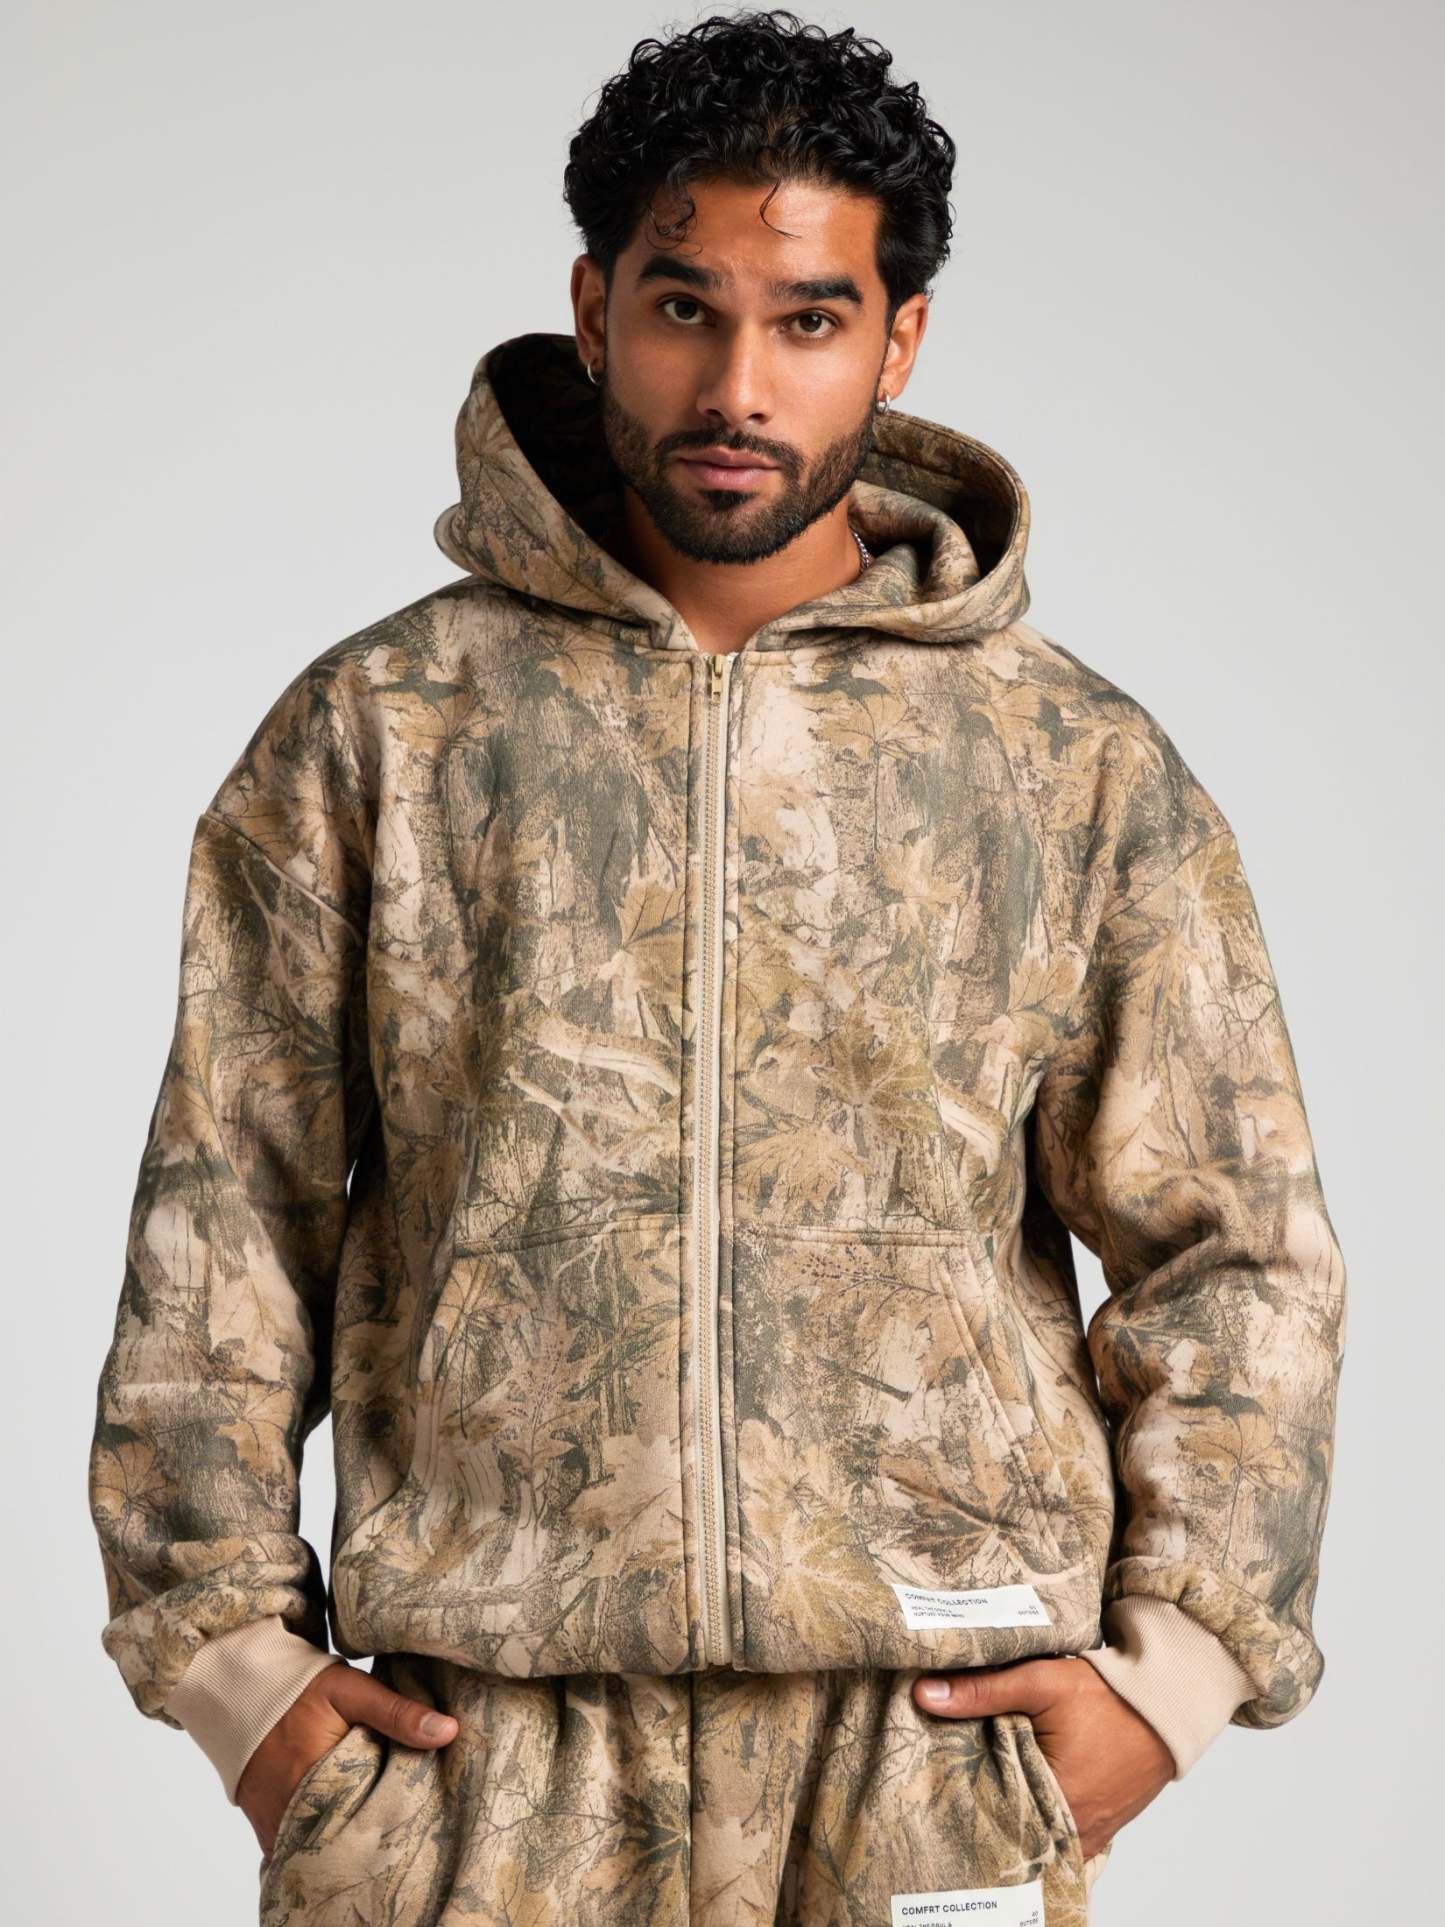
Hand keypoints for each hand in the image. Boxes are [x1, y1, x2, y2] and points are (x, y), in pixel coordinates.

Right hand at [239, 1659, 458, 1857]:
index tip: (419, 1811)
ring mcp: (277, 1826)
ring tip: (374, 1823)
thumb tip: (448, 1731)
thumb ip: (397, 1712)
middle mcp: (292, 1814)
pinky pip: (299, 1848)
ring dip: (345, 1838)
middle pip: (345, 1840)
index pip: (368, 1820)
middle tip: (400, 1819)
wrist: (244, 1693)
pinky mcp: (267, 1829)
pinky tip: (343, 1825)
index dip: (395, 1818)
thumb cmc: (300, 1690)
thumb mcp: (352, 1691)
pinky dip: (321, 1840)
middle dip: (371, 1833)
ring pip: (322, 1848)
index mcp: (318, 1781)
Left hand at [911, 1656, 1173, 1860]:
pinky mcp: (1099, 1828)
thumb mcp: (1041, 1682)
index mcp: (1055, 1802)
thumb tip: (923, 1695)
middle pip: (1011, 1832)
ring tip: (977, 1790)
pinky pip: (1057, 1832)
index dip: (960, 1803)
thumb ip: (982, 1691)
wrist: (1165, 1704)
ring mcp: (1089, 1835)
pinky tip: (1015, 1793)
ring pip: (1034, 1834)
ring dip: (1010, 1814)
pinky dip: (1037, 1816)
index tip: (932, 1786)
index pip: (990, 1820)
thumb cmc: (1107, 1695)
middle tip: (947, 1787)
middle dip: (982, 1811)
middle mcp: (1073, 1832)